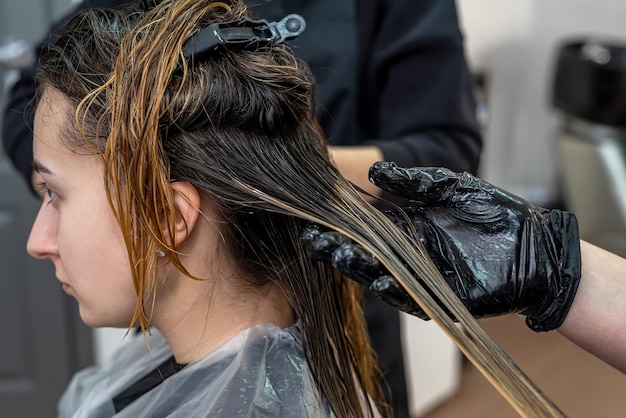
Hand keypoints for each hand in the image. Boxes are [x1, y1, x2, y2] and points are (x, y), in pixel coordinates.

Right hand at [304, 162, 581, 331]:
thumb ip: (414, 182)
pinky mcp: (436, 296)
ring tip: (336, 255)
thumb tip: (374, 174)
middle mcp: (406, 251)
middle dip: (337, 247)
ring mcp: (418, 274)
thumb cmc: (493, 212)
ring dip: (356, 267)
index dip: (341, 221)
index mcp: (406, 224)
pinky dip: (390, 288)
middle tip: (313, 239)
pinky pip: (407, 295)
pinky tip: (374, 277)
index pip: (365, 224)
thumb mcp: (451, 187)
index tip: (316, 215)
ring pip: (378, 274)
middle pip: (364, 251)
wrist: (533, 245)